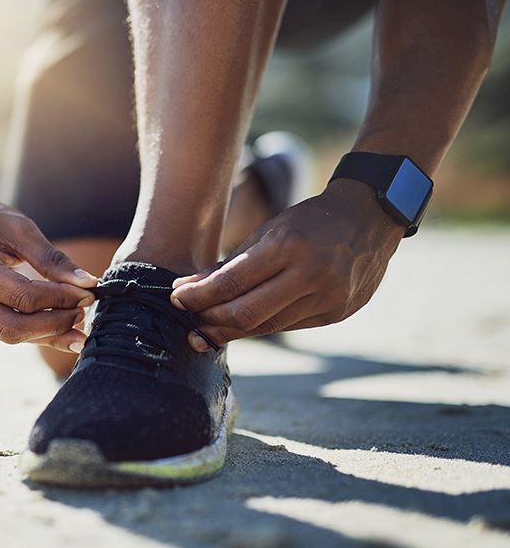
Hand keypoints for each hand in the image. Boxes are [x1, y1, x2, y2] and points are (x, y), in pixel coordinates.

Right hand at [0, 186, 96, 351]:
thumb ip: (53, 259)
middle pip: (12, 328)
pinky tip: (54, 325)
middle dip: (54, 326)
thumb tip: (88, 285)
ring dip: (45, 333)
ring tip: (76, 324)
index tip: (88, 293)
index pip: (23, 298)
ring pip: (6, 334)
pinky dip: (29, 329)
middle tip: (82, 314)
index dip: (60, 300)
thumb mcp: (20, 228)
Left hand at [171, 179, 404, 349]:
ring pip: (266, 327)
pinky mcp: (338, 314)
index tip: (176, 298)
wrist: (371, 217)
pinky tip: (243, 325)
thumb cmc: (310, 221)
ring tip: (207, 329)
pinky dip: (261, 326)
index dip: (198, 296)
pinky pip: (288, 326)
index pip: (231, 283)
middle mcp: (311, 275)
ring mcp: (329, 298)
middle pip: (246, 314)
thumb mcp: (269, 231)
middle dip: (210, 322)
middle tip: (189, 323)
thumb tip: (186, 290)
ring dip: (231, 330)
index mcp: (287, 246)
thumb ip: (229, 265)